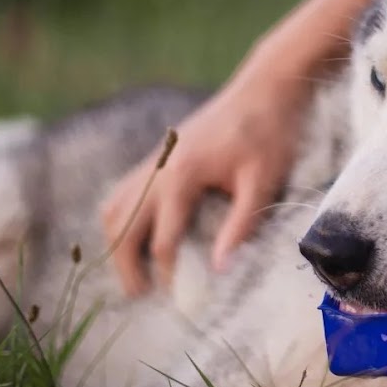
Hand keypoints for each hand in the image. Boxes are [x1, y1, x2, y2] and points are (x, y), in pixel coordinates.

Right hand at [98, 74, 307, 294]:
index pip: (163, 240)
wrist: (267, 86)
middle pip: (123, 226)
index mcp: (182, 175)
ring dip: (118, 241)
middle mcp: (159, 166)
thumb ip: (241, 226)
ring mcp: (155, 158)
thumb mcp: (264, 181)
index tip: (179, 301)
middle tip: (139, 296)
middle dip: (127, 264)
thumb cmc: (270, 132)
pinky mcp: (160, 154)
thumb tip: (220, 269)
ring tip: (134, 271)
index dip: (168, 275)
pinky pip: (125, 190)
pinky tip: (137, 235)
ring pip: (115, 207)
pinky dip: (122, 218)